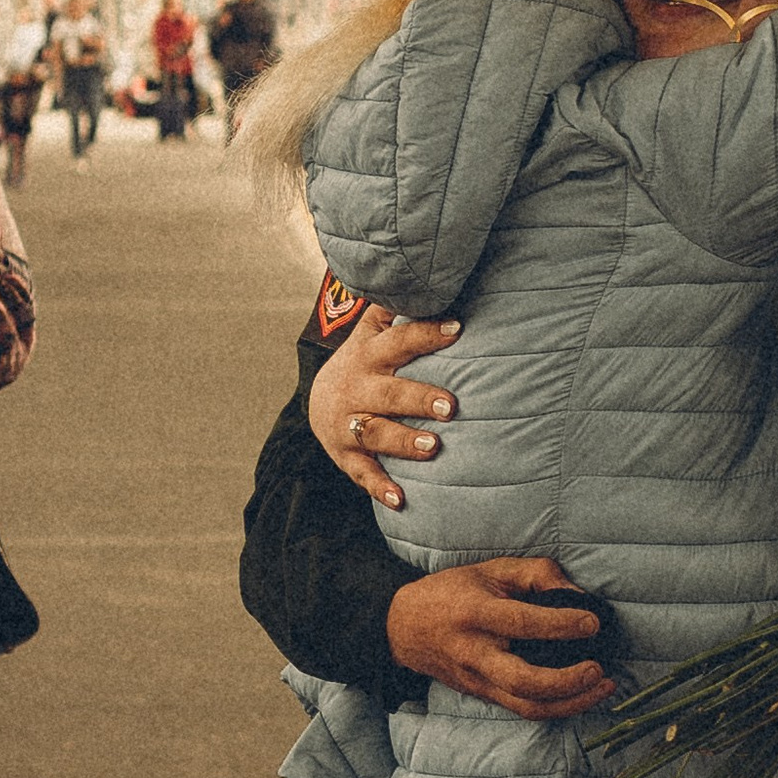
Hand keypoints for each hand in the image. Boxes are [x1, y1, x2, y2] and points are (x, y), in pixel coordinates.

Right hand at [310, 302, 460, 500]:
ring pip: (375, 433)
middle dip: (418, 398)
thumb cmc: (366, 362)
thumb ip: (397, 309)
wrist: (320, 400)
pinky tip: (401, 499)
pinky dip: (380, 487)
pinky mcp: (345, 455)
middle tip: (451, 405)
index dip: (426, 334)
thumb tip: (433, 277)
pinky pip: (362, 473)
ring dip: (404, 442)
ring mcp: (348, 423)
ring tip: (433, 448)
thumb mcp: (374, 331)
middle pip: (389, 393)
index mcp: (370, 355)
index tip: (457, 328)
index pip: (399, 341)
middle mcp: (358, 389)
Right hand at [386, 558, 611, 718]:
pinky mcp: (482, 695)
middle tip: (598, 669)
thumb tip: (578, 594)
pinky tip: (583, 695)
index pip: (521, 623)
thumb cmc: (453, 592)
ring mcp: (477, 680)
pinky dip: (558, 707)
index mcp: (475, 613)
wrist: (404, 628)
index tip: (592, 622)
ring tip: (603, 687)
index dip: (560, 625)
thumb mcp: (491, 570)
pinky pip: (523, 710)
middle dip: (566, 681)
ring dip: (571, 703)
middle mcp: (474, 652)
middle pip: (522, 681)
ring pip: (526, 706)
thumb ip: (536, 574)